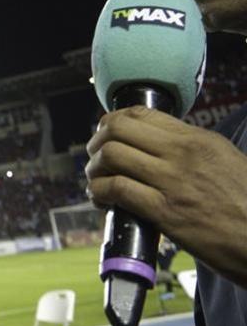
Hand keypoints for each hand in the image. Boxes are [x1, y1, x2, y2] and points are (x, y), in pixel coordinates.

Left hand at [86, 106, 246, 285]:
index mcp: (198, 139)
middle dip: (96, 142)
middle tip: (96, 159)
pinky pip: (117, 189)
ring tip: (97, 182)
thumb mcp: (225, 161)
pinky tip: (102, 201)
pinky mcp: (165, 212)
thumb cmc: (246, 203)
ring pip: (111, 156)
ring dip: (94, 170)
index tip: (105, 135)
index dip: (112, 122)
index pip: (140, 114)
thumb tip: (156, 147)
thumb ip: (191, 151)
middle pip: (117, 129)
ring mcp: (173, 181)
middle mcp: (183, 154)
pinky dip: (100, 193)